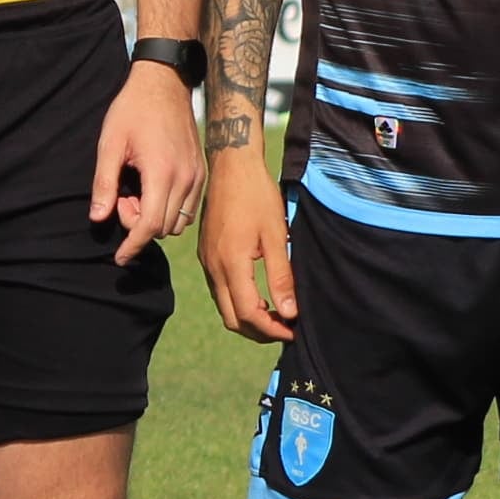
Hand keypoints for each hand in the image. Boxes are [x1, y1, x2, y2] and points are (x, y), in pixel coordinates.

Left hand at [89, 62, 201, 264]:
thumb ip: (104, 183)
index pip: (150, 225)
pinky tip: (151, 188)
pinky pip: (188, 208)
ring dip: (155, 218)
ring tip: (136, 192)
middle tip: (122, 198)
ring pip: (178, 222)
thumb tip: (98, 218)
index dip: (132, 245)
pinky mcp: (201, 173)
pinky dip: (169, 210)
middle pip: (163, 227)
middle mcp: (185, 179)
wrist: (164, 83)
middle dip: (138, 225)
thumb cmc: (133, 110)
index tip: (119, 258)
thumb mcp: (110, 144)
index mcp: (162, 172)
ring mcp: (196, 176)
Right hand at [198, 147, 293, 338]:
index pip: (248, 314)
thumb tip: (290, 312)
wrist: (231, 166)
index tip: (292, 330)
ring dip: (248, 318)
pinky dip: (238, 302)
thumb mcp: (276, 235)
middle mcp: (213, 267)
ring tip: (276, 315)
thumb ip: (281, 276)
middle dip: (258, 332)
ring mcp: (207, 262)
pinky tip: (259, 295)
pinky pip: (219, 290)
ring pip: (224, 306)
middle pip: (231, 319)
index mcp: (231, 263)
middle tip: (285, 329)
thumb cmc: (257, 195)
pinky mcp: (206, 255)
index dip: (271, 329)